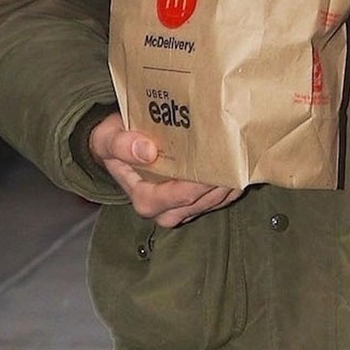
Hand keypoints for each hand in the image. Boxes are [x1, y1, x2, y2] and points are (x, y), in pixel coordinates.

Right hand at [89, 112, 241, 227]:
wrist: (120, 146)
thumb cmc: (115, 142)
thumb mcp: (107, 138)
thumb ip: (121, 144)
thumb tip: (146, 150)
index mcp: (145, 199)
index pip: (180, 196)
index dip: (200, 182)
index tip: (217, 162)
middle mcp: (166, 211)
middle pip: (203, 200)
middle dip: (222, 181)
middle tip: (237, 155)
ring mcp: (183, 208)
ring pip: (216, 201)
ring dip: (231, 181)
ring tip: (242, 156)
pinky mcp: (196, 201)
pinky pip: (220, 197)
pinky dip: (231, 182)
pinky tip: (239, 163)